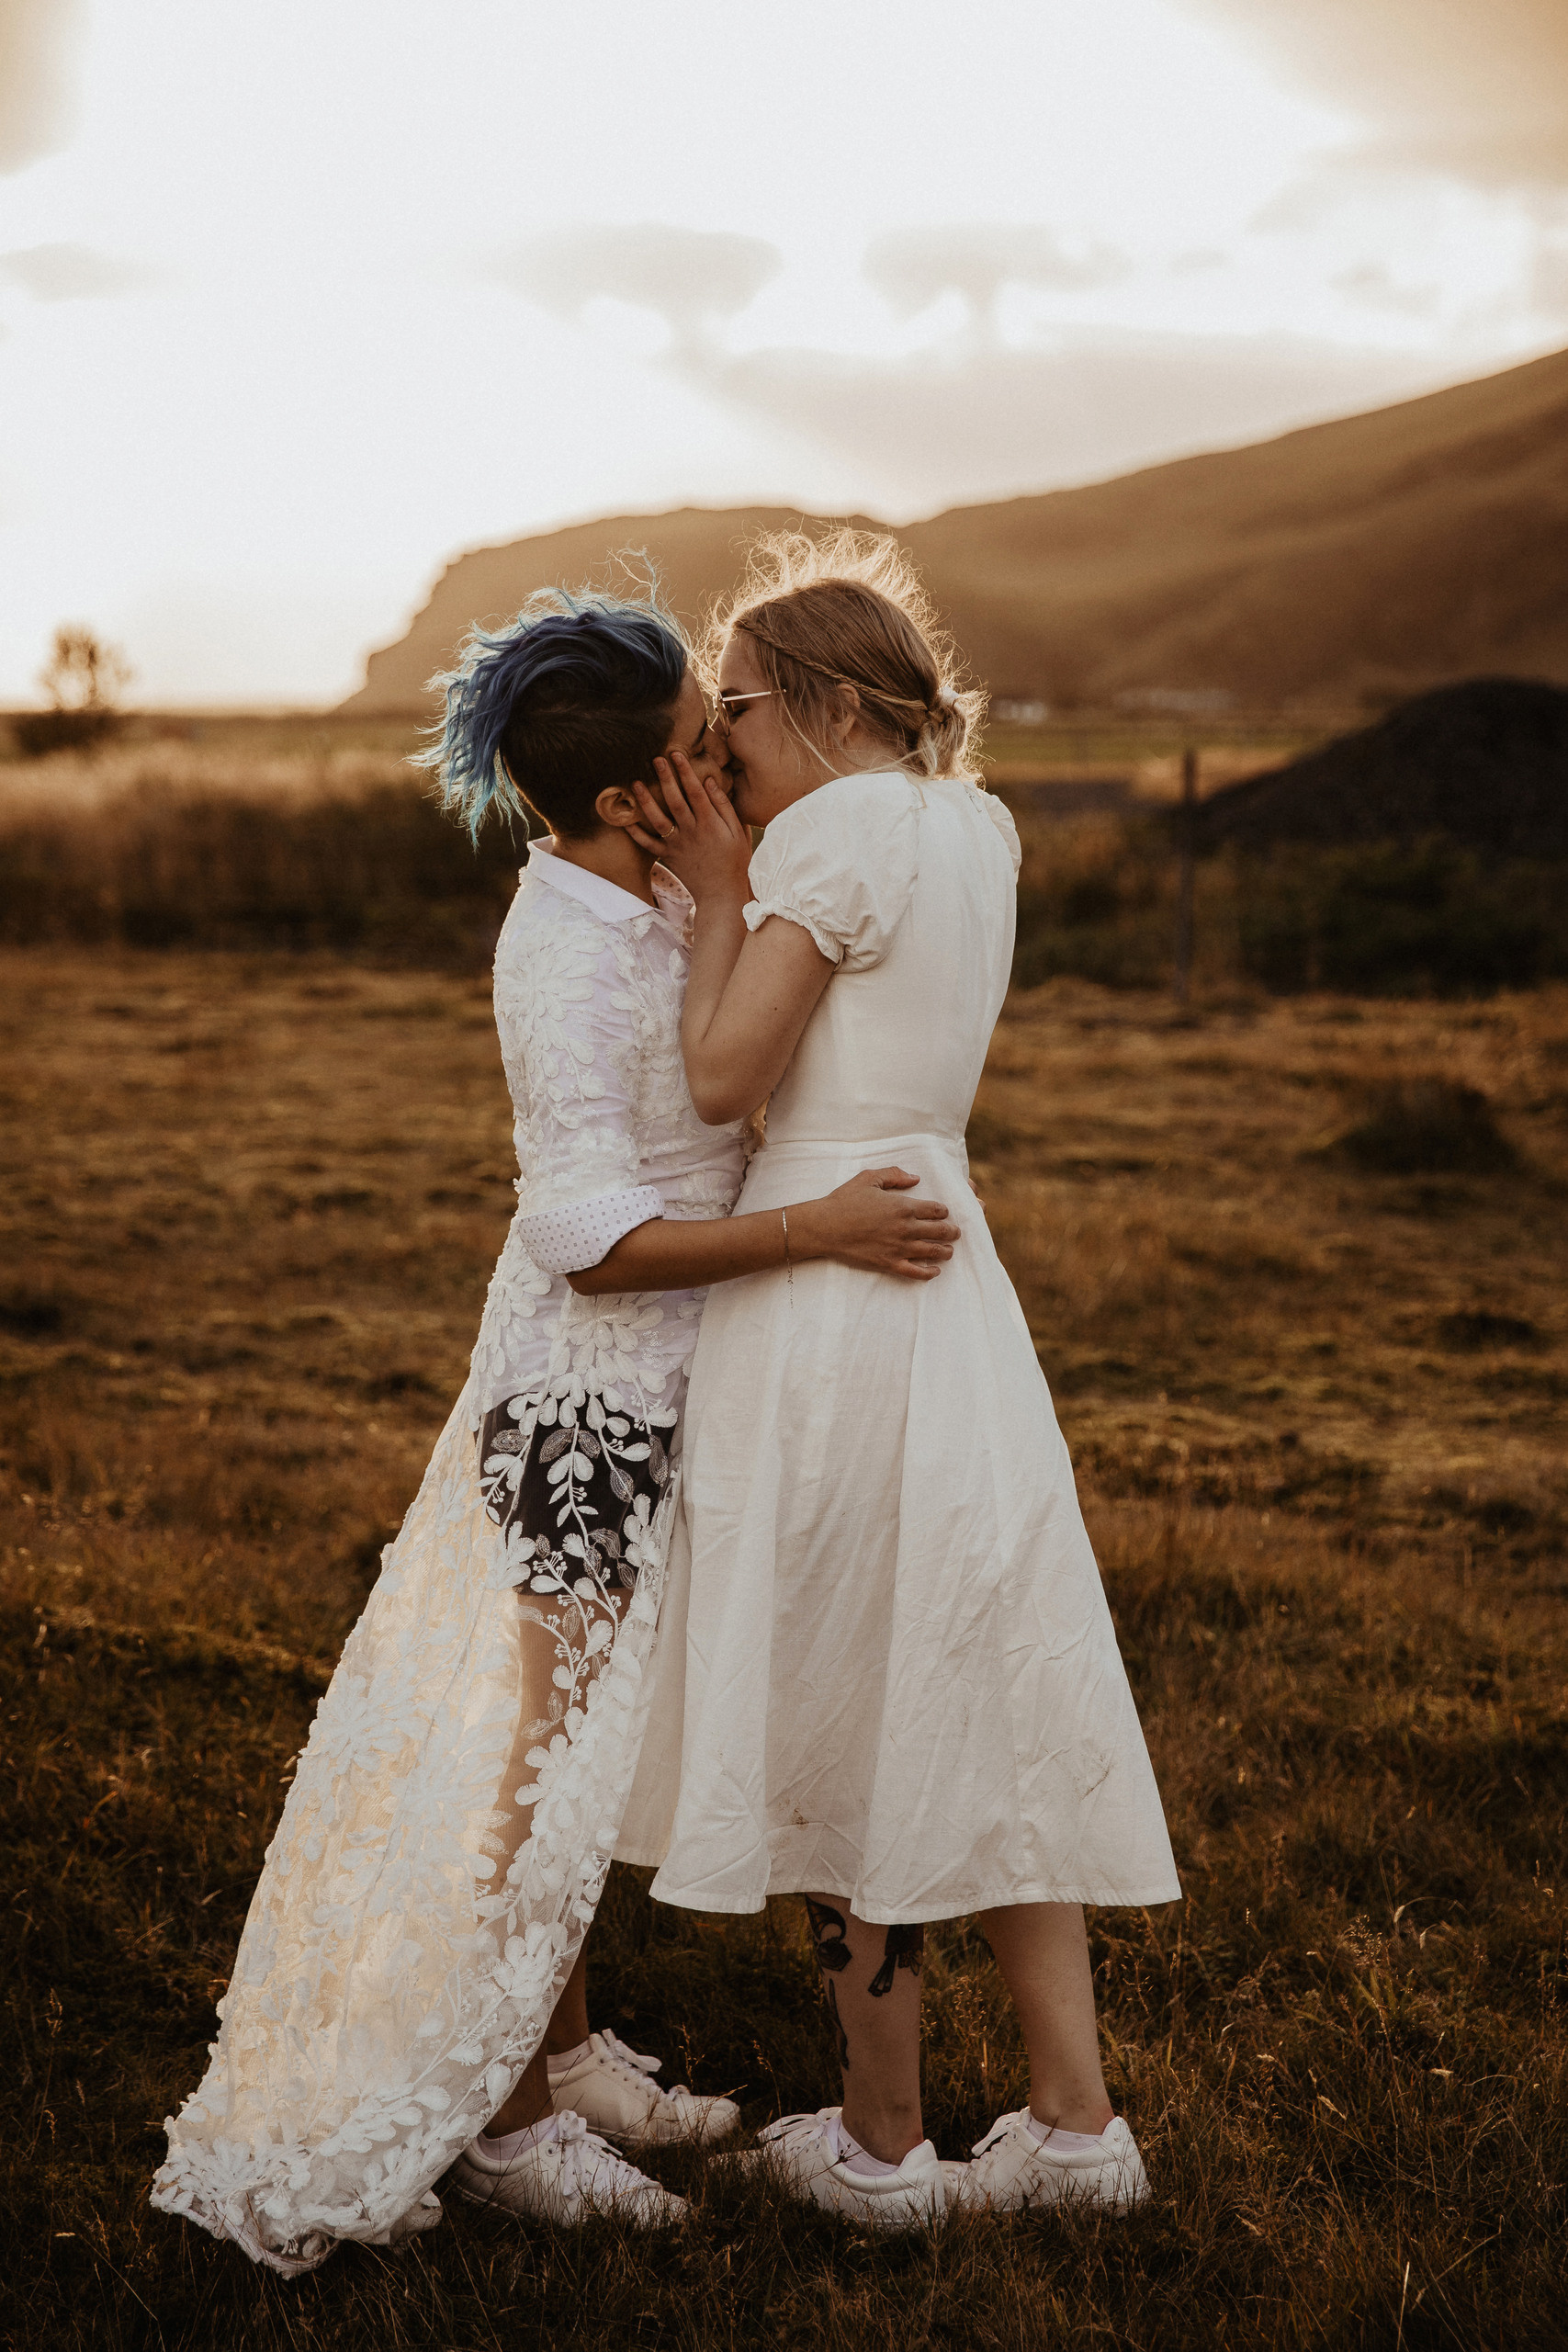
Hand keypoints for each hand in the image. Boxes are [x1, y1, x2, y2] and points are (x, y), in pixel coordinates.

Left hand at [628, 751, 752, 902]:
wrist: (721, 893)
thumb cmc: (735, 862)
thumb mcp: (738, 833)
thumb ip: (724, 807)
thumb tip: (709, 782)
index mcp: (710, 823)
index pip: (696, 791)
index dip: (686, 772)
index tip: (677, 754)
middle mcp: (691, 832)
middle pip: (675, 800)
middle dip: (665, 778)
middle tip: (655, 759)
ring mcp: (677, 845)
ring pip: (658, 819)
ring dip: (646, 801)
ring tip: (635, 783)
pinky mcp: (668, 857)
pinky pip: (648, 844)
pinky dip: (636, 833)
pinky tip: (625, 819)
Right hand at [794, 1167, 960, 1282]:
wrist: (825, 1227)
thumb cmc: (844, 1201)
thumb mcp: (868, 1178)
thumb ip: (894, 1174)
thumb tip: (915, 1178)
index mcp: (903, 1207)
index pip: (936, 1210)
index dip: (944, 1211)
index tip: (944, 1212)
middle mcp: (906, 1228)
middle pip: (940, 1231)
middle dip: (951, 1231)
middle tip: (955, 1232)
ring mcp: (899, 1248)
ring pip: (933, 1252)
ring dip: (945, 1251)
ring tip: (949, 1250)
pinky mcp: (889, 1263)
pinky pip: (916, 1272)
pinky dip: (929, 1273)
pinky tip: (935, 1271)